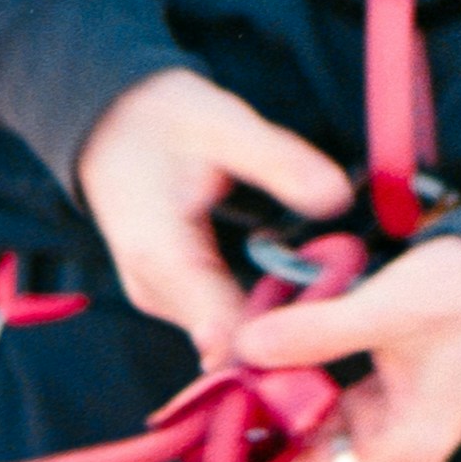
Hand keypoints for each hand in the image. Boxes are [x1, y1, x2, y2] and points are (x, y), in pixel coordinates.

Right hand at [72, 68, 354, 353]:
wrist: (110, 126)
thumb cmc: (164, 120)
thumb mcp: (225, 123)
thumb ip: (279, 160)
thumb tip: (338, 197)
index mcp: (162, 253)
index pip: (221, 326)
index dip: (277, 340)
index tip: (331, 336)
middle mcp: (154, 289)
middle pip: (230, 340)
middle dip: (289, 332)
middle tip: (350, 309)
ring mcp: (160, 298)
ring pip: (227, 337)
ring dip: (278, 325)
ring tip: (335, 299)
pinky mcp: (171, 297)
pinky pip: (220, 322)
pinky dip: (260, 314)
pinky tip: (302, 297)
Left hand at [231, 236, 460, 461]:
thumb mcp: (387, 309)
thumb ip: (316, 332)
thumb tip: (245, 348)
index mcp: (402, 446)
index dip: (255, 438)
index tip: (216, 394)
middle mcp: (396, 444)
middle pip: (302, 443)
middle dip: (262, 399)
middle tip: (225, 351)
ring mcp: (393, 418)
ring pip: (311, 413)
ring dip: (281, 377)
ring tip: (250, 333)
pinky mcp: (391, 391)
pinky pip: (330, 389)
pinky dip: (304, 362)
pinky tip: (282, 328)